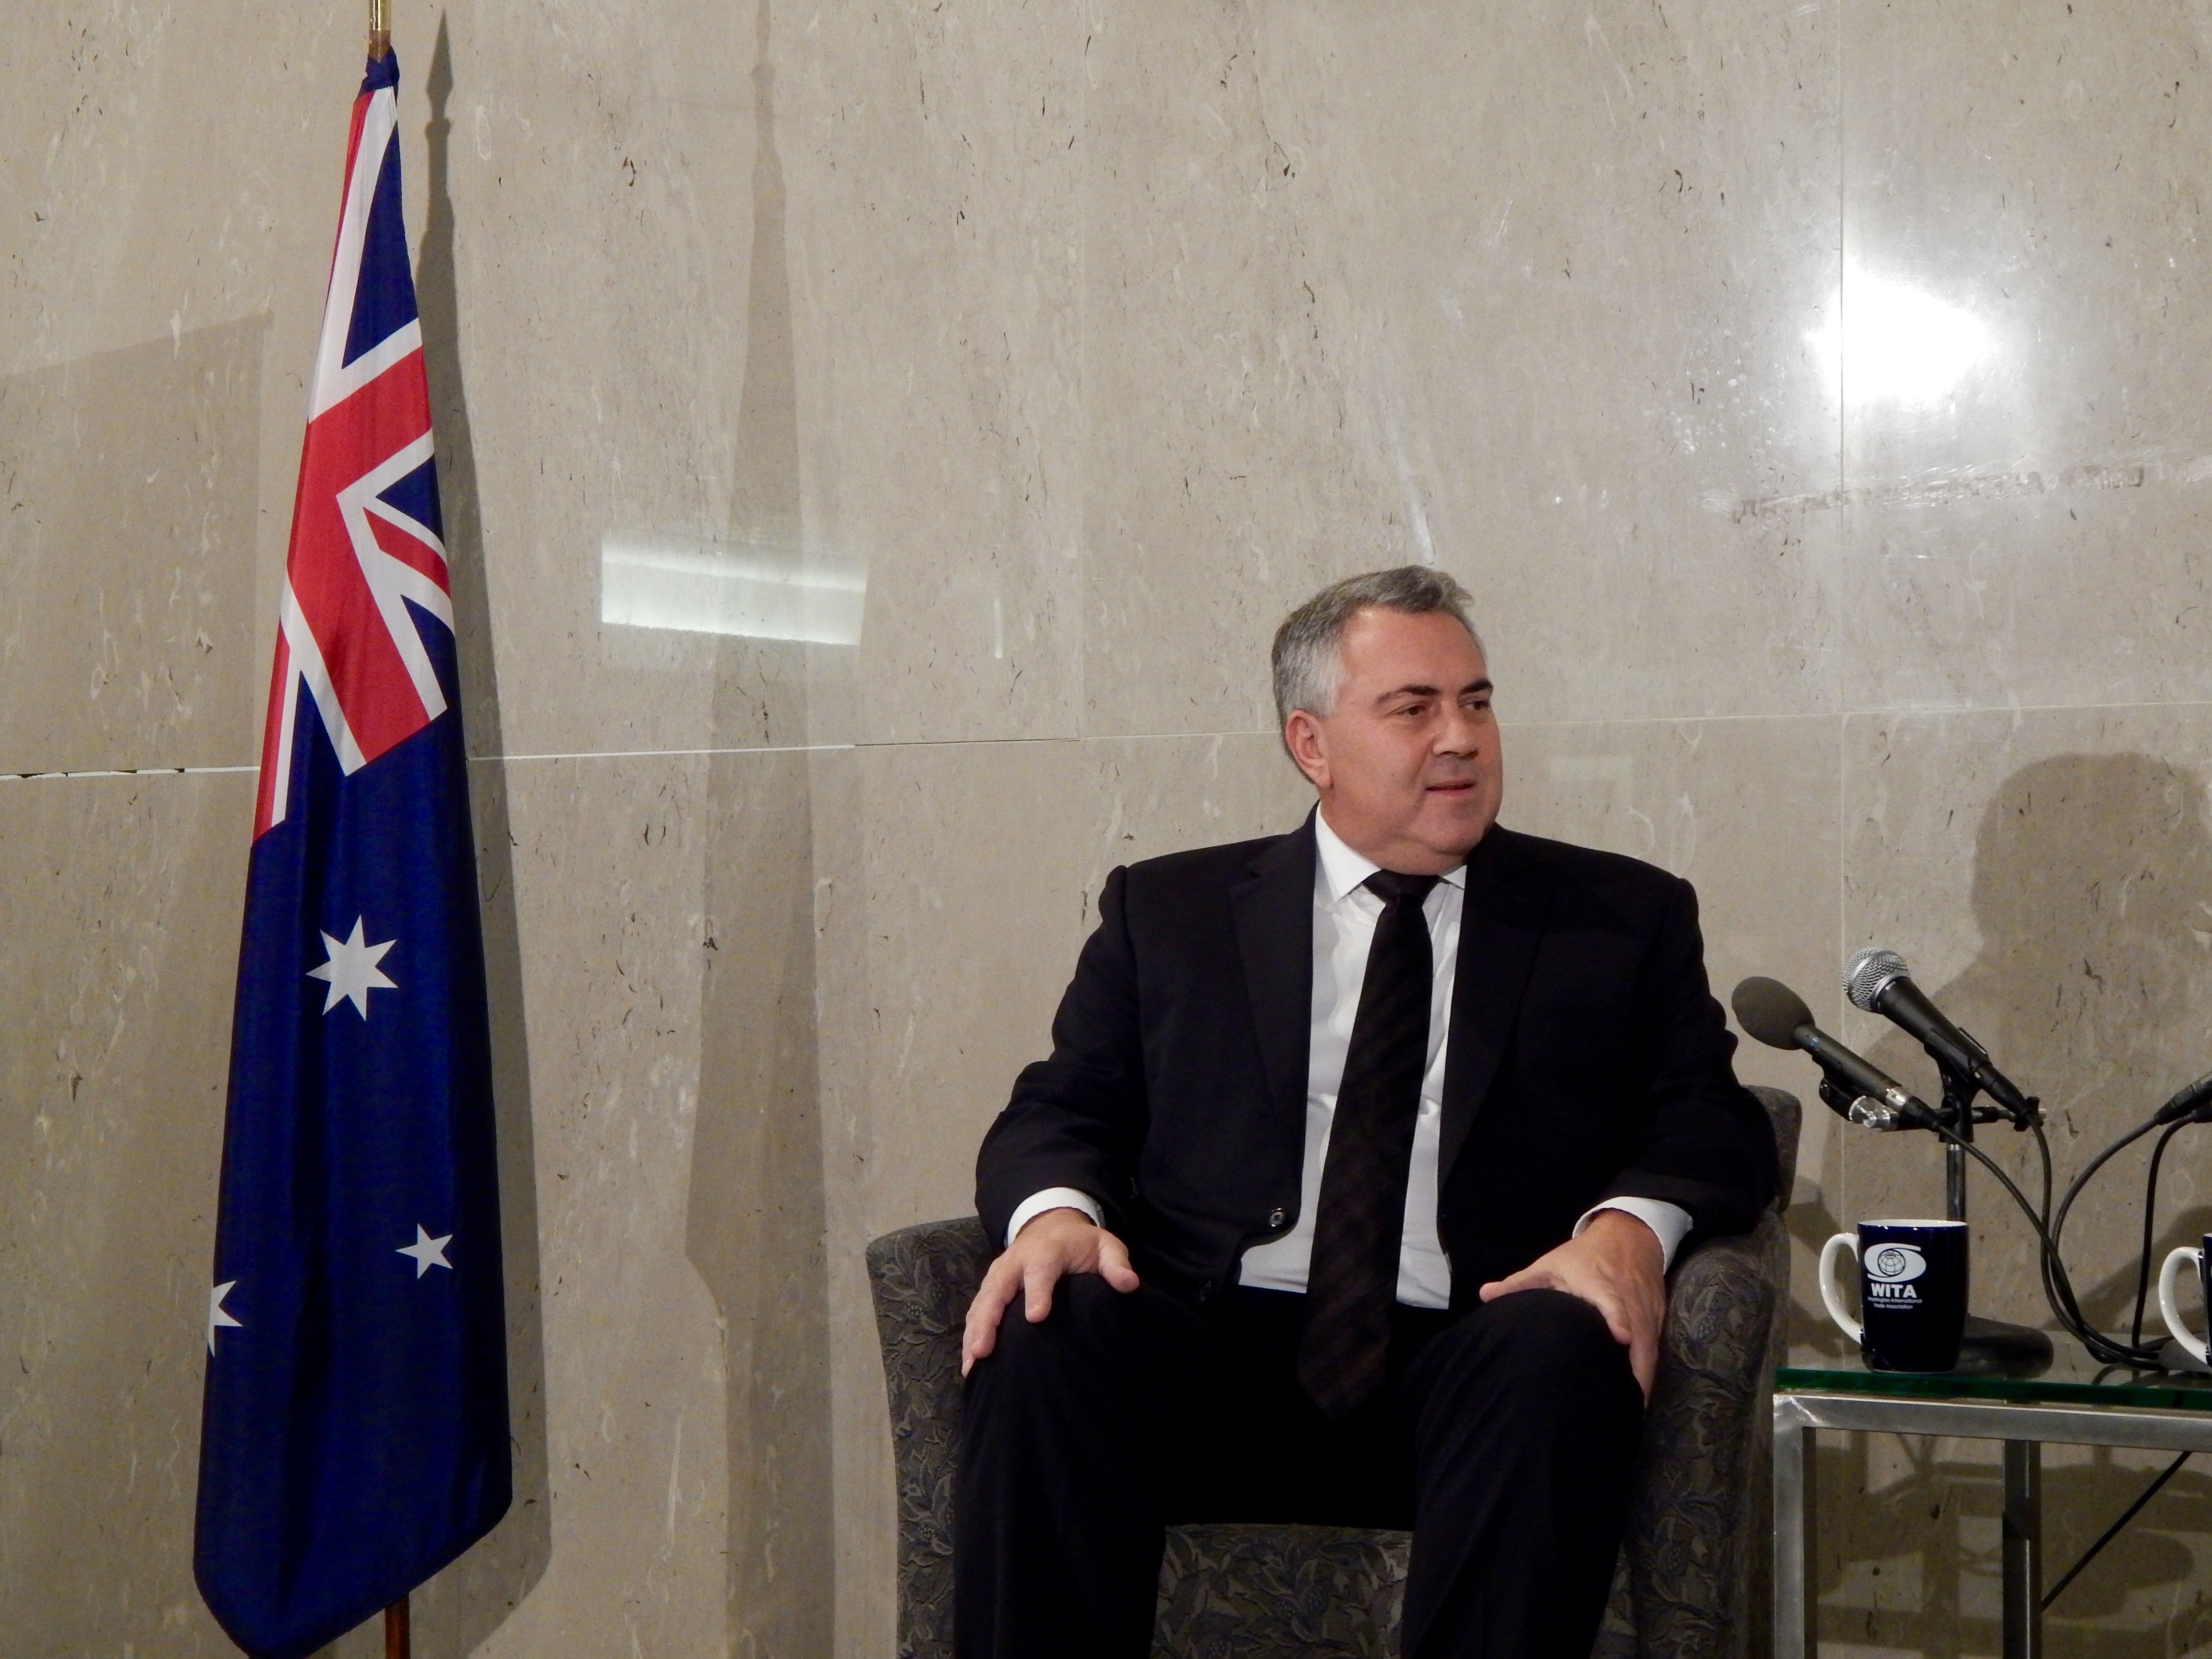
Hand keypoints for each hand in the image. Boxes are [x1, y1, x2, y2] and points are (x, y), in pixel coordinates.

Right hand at [961, 1206, 1140, 1374]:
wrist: (1051, 1225)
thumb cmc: (1081, 1243)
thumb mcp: (1104, 1245)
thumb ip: (1116, 1263)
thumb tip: (1129, 1284)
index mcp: (1046, 1251)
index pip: (1040, 1271)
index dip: (1037, 1293)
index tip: (1036, 1318)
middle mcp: (1016, 1262)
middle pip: (999, 1290)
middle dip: (990, 1319)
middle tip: (984, 1349)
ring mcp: (999, 1275)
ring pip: (982, 1302)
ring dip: (975, 1331)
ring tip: (972, 1362)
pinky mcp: (990, 1286)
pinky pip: (977, 1309)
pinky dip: (970, 1332)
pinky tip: (970, 1360)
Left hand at [1477, 1209, 1667, 1399]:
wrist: (1630, 1238)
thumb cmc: (1583, 1257)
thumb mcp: (1551, 1264)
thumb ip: (1521, 1283)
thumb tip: (1484, 1294)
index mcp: (1600, 1283)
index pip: (1613, 1301)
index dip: (1618, 1318)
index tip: (1621, 1337)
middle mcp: (1628, 1298)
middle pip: (1639, 1335)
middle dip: (1635, 1369)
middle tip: (1625, 1404)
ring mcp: (1647, 1311)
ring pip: (1649, 1348)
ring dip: (1641, 1379)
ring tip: (1629, 1411)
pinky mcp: (1656, 1320)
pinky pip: (1654, 1350)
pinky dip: (1646, 1372)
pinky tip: (1635, 1397)